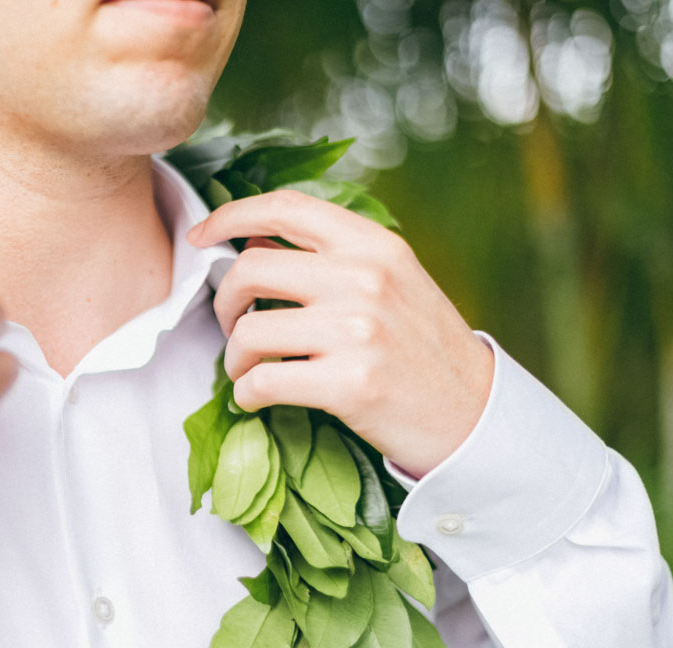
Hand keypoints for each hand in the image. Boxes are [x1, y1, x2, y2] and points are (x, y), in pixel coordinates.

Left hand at [187, 190, 493, 477]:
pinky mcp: (350, 384)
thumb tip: (253, 242)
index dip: (229, 216)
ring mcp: (358, 331)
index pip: (284, 207)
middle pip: (249, 270)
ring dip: (235, 358)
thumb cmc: (421, 348)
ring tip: (251, 372)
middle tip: (235, 329)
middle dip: (225, 303)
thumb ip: (330, 258)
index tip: (200, 236)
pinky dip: (246, 393)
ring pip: (247, 331)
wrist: (472, 414)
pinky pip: (260, 381)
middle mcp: (365, 278)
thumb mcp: (391, 281)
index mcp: (373, 244)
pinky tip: (256, 398)